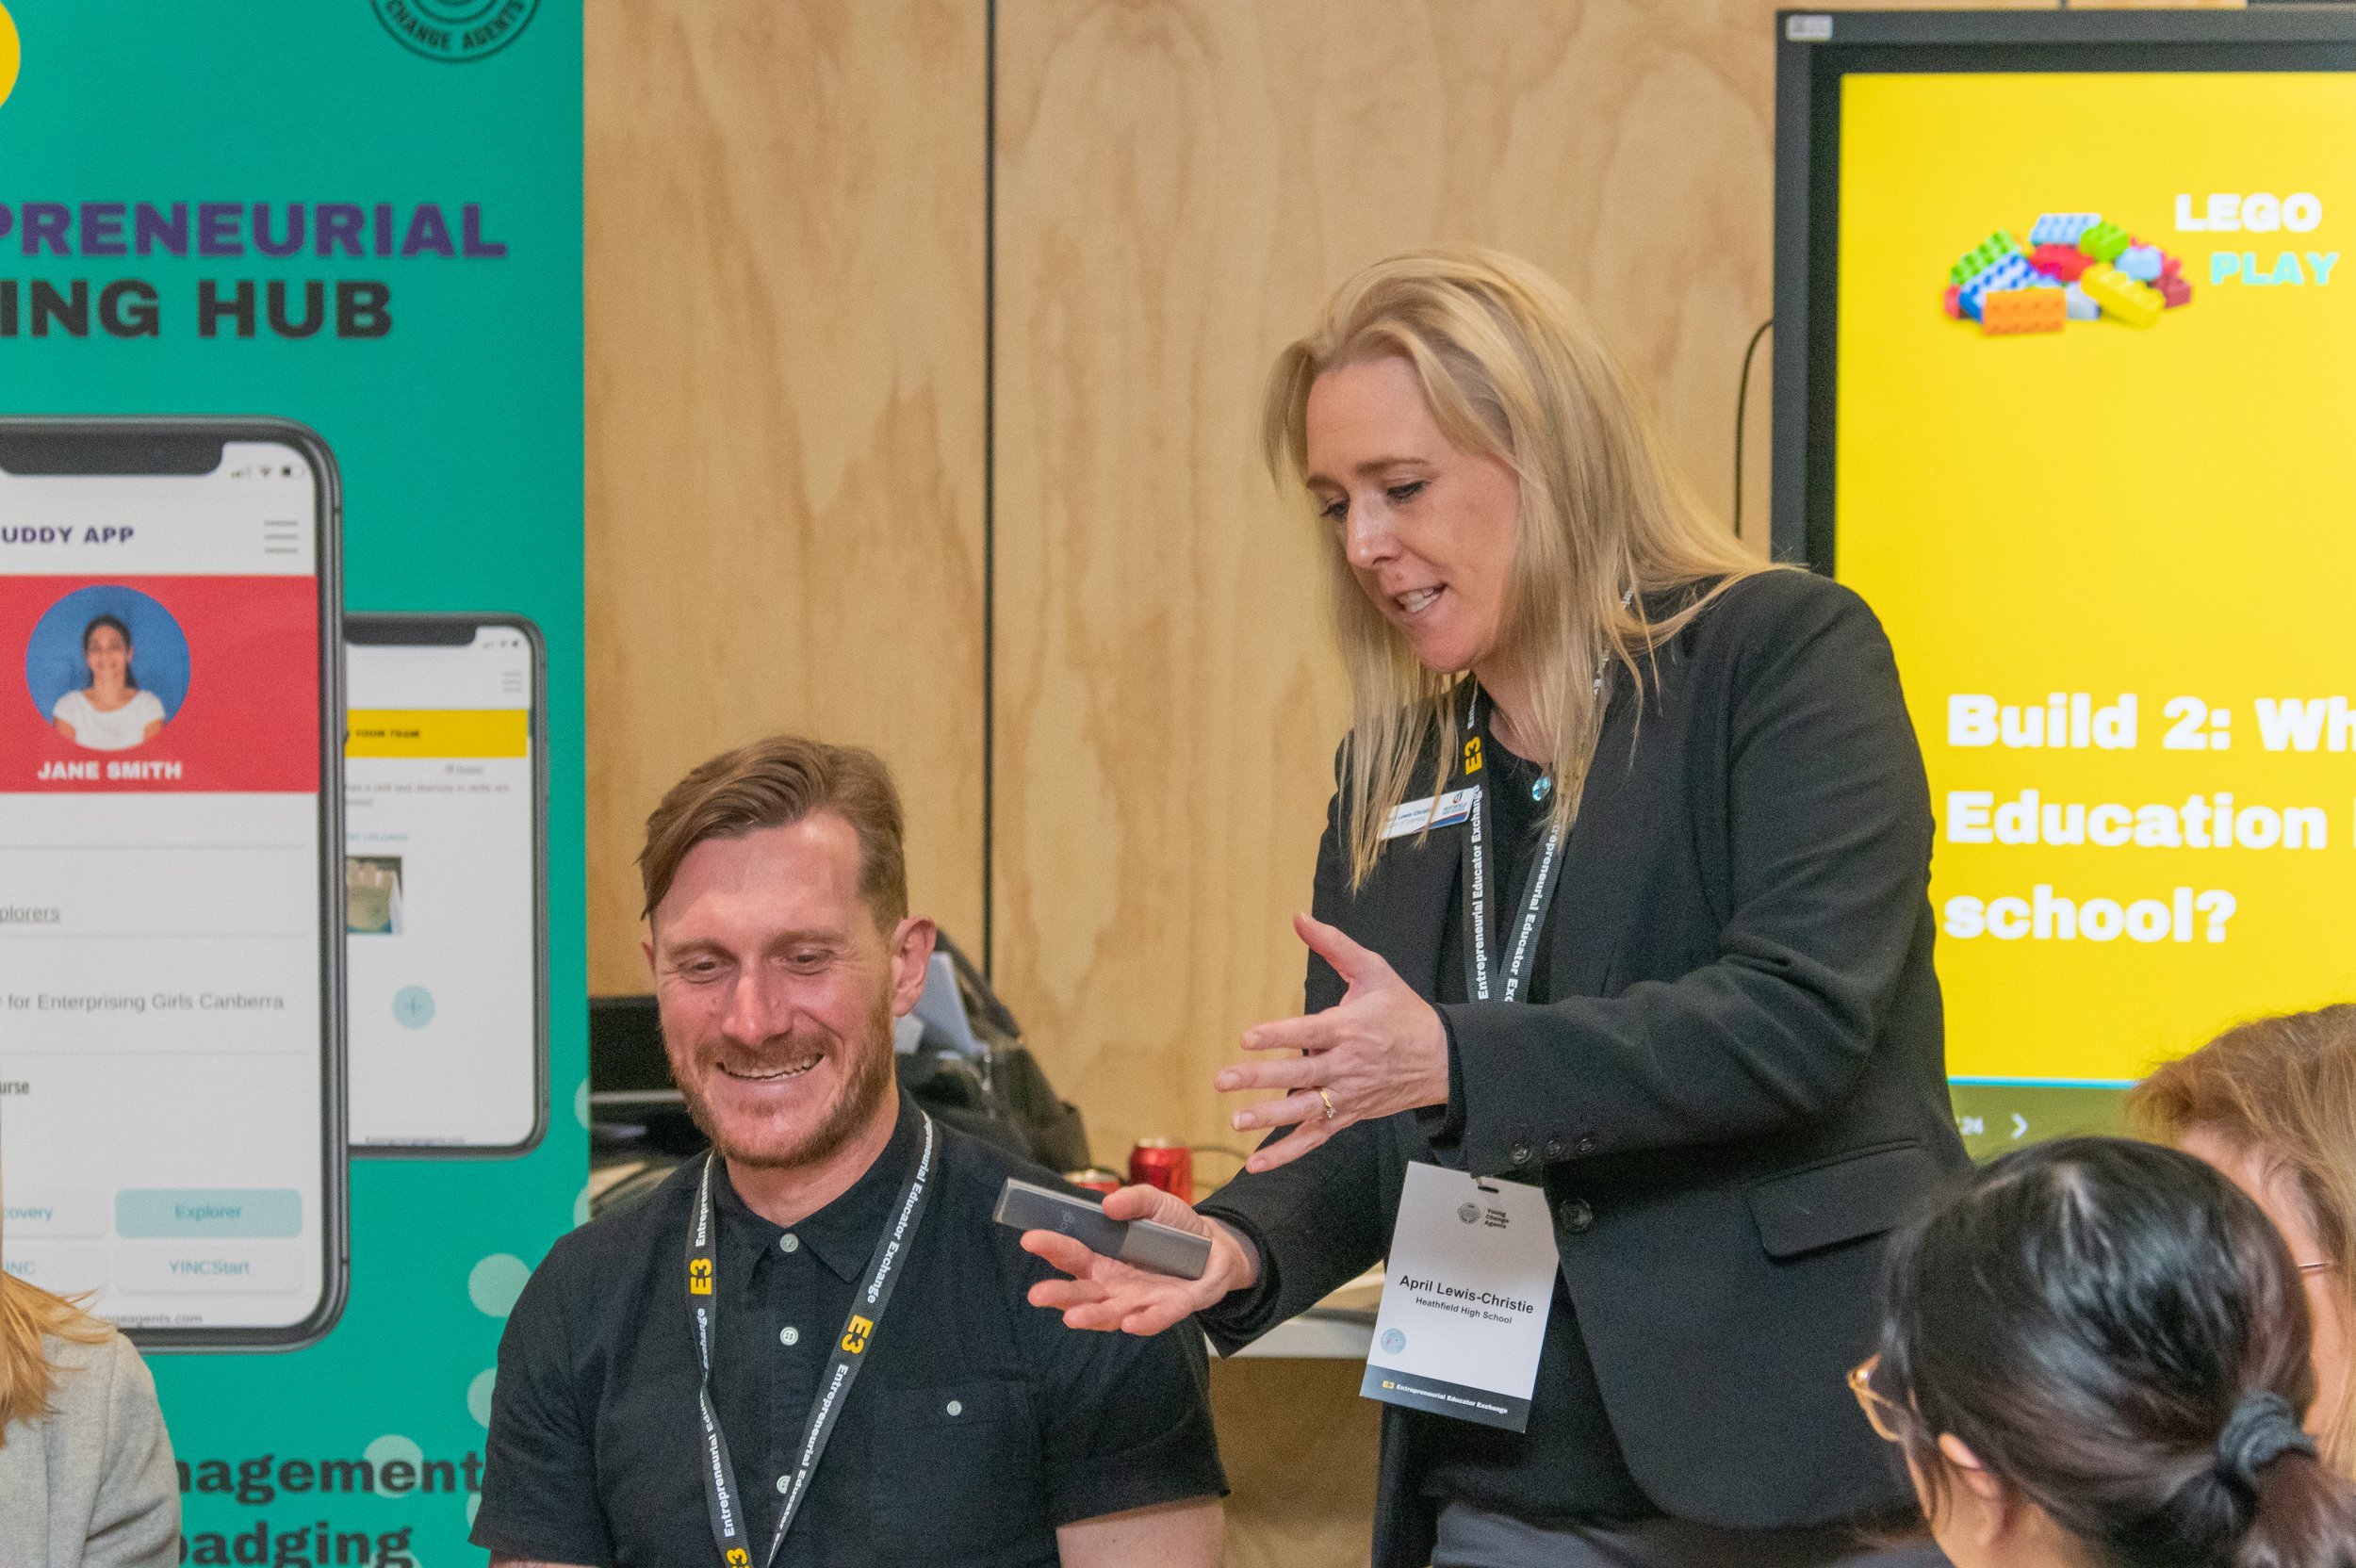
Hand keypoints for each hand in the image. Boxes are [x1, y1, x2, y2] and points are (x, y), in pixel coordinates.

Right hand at [1022, 1184, 1260, 1335]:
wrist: (1217, 1248)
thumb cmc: (1176, 1228)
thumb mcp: (1155, 1203)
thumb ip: (1134, 1200)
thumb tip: (1108, 1203)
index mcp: (1103, 1259)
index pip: (1071, 1255)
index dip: (1051, 1247)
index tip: (1029, 1238)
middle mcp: (1115, 1285)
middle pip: (1083, 1292)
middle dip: (1060, 1294)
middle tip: (1036, 1294)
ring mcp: (1142, 1300)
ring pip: (1111, 1312)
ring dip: (1092, 1316)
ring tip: (1071, 1318)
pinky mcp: (1172, 1308)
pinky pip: (1156, 1318)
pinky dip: (1144, 1322)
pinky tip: (1129, 1323)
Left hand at [1215, 912, 1448, 1173]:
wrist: (1441, 1058)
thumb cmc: (1403, 1011)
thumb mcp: (1373, 970)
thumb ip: (1334, 946)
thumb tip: (1299, 918)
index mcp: (1350, 1028)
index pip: (1308, 1032)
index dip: (1278, 1035)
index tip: (1248, 1037)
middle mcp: (1347, 1066)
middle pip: (1299, 1074)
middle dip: (1260, 1079)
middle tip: (1224, 1080)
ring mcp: (1347, 1096)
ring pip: (1304, 1111)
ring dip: (1269, 1118)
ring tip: (1236, 1121)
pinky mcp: (1348, 1116)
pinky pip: (1315, 1138)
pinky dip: (1286, 1153)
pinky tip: (1256, 1162)